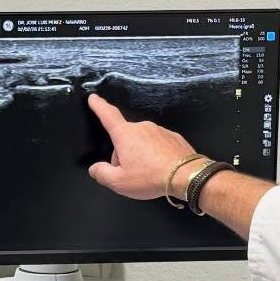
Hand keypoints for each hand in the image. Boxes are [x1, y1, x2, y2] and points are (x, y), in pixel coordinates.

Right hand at [87, 93, 202, 200]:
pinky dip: (155, 156)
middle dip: (124, 154)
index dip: (99, 106)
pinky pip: (157, 145)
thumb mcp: (119, 182)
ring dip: (140, 156)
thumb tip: (95, 168)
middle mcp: (142, 128)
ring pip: (142, 143)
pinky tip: (159, 169)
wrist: (185, 176)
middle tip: (130, 173)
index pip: (108, 115)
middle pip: (125, 139)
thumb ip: (102, 173)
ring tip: (148, 174)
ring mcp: (159, 131)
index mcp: (126, 135)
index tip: (94, 98)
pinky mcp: (172, 137)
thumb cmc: (151, 177)